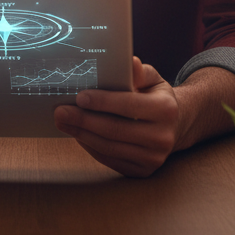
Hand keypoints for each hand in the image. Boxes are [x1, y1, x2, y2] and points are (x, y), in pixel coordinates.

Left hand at [54, 56, 179, 176]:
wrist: (174, 126)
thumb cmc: (155, 96)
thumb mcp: (152, 78)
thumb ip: (140, 71)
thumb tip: (130, 62)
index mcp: (166, 110)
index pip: (129, 105)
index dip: (102, 102)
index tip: (79, 97)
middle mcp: (162, 138)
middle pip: (115, 130)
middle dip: (84, 120)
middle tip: (60, 111)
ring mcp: (153, 158)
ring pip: (109, 148)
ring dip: (82, 134)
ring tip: (64, 122)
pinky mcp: (142, 171)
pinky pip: (110, 160)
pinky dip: (91, 147)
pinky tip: (78, 134)